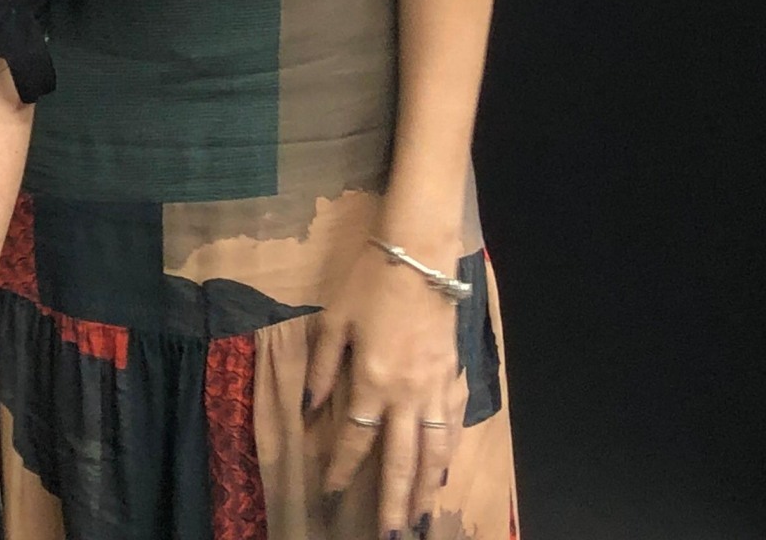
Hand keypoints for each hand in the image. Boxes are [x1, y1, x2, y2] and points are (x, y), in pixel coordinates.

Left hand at [306, 241, 468, 538]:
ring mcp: (436, 388)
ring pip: (434, 452)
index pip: (354, 438)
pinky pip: (453, 427)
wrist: (420, 253)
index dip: (341, 468)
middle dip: (392, 501)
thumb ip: (322, 368)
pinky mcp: (454, 376)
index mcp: (372, 381)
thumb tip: (310, 410)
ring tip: (419, 517)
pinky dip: (449, 454)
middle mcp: (407, 394)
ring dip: (425, 488)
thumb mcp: (333, 320)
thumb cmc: (369, 282)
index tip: (330, 493)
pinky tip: (444, 472)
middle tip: (389, 534)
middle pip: (400, 460)